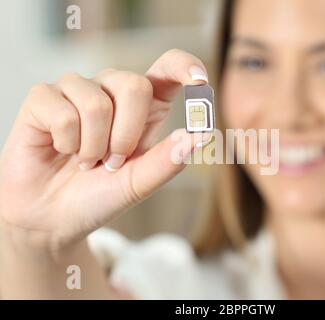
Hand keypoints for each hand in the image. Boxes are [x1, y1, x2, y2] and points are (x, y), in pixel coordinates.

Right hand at [0, 49, 209, 256]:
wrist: (54, 217)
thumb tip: (203, 135)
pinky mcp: (43, 98)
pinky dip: (67, 144)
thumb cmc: (99, 195)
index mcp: (144, 106)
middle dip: (126, 136)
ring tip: (85, 161)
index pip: (168, 69)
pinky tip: (62, 150)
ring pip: (96, 104)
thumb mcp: (139, 183)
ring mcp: (77, 90)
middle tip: (113, 162)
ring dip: (93, 147)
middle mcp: (112, 90)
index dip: (184, 66)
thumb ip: (168, 160)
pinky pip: (63, 114)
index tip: (199, 81)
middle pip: (135, 86)